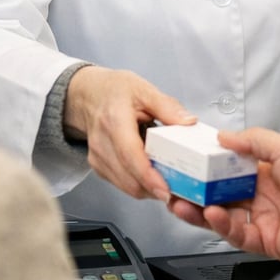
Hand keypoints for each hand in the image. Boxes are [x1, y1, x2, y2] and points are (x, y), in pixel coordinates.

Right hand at [64, 65, 195, 199]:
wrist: (90, 95)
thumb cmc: (115, 91)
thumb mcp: (144, 90)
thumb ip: (168, 107)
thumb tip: (189, 122)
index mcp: (114, 121)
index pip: (130, 155)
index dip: (148, 176)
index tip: (166, 190)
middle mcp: (102, 143)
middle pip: (129, 178)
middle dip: (156, 188)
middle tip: (180, 188)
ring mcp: (98, 157)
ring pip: (127, 186)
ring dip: (149, 188)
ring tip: (169, 180)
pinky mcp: (98, 166)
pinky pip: (122, 184)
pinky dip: (140, 184)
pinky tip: (152, 172)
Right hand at [168, 128, 279, 258]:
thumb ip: (253, 140)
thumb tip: (225, 136)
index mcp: (268, 173)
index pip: (228, 171)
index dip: (207, 170)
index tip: (189, 165)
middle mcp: (264, 197)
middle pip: (220, 196)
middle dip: (196, 194)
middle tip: (176, 188)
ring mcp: (265, 220)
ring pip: (222, 218)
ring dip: (200, 211)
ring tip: (183, 203)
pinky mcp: (267, 241)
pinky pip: (237, 235)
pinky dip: (221, 225)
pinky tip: (211, 213)